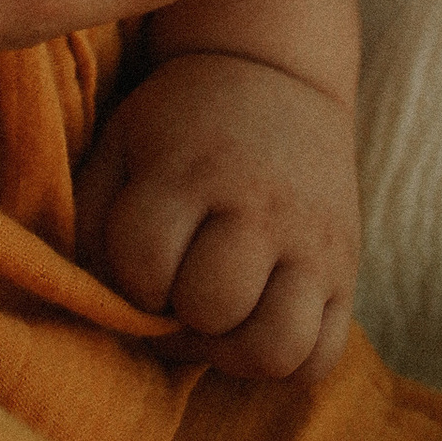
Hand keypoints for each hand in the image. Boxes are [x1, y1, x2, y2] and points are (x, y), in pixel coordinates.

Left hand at [75, 48, 360, 382]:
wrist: (275, 75)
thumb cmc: (180, 123)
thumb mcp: (122, 142)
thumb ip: (94, 218)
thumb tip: (100, 303)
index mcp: (190, 170)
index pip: (144, 262)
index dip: (130, 280)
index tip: (141, 263)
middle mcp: (258, 208)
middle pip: (212, 307)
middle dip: (181, 316)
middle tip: (178, 294)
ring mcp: (311, 244)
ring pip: (275, 347)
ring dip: (233, 352)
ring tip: (218, 323)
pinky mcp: (347, 273)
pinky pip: (321, 359)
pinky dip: (285, 365)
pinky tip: (256, 327)